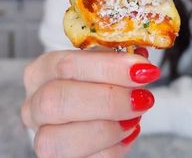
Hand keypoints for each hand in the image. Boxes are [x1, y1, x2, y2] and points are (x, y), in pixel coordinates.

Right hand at [22, 49, 159, 157]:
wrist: (92, 111)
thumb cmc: (96, 82)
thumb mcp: (103, 64)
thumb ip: (116, 60)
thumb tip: (140, 59)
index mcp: (43, 70)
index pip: (68, 65)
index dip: (108, 68)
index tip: (142, 69)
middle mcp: (34, 103)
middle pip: (57, 100)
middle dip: (107, 100)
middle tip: (142, 97)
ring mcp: (41, 136)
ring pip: (60, 140)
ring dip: (108, 128)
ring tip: (135, 116)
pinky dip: (113, 148)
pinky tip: (128, 130)